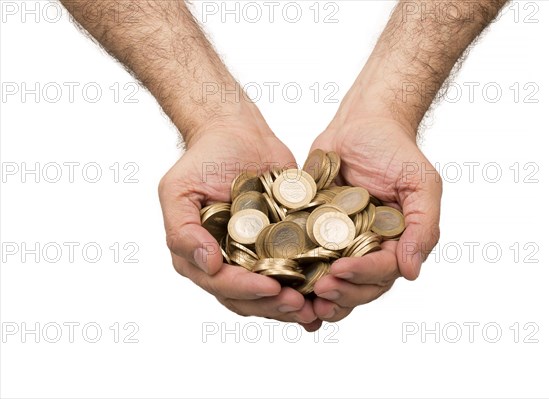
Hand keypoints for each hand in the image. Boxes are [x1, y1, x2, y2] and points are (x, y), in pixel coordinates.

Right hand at [158, 119, 320, 329]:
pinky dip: (310, 285)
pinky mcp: (283, 244)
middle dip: (274, 305)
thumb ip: (182, 231)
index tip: (270, 287)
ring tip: (316, 307)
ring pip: (273, 293)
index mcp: (200, 256)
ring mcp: (255, 256)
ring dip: (293, 304)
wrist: (237, 133)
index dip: (245, 289)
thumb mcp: (178, 190)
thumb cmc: (204, 160)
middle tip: (299, 304)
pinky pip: (296, 270)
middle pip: (249, 298)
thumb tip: (207, 265)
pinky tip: (327, 291)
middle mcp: (227, 262)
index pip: (221, 284)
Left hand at [308, 117, 441, 321]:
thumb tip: (411, 272)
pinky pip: (304, 255)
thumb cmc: (396, 150)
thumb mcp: (421, 185)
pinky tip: (281, 279)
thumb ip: (423, 228)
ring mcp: (339, 242)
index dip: (362, 276)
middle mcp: (368, 249)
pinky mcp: (313, 230)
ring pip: (331, 280)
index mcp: (395, 244)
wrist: (361, 122)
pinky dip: (296, 272)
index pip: (382, 272)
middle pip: (356, 286)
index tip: (340, 271)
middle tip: (319, 290)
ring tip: (301, 297)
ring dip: (318, 294)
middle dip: (339, 293)